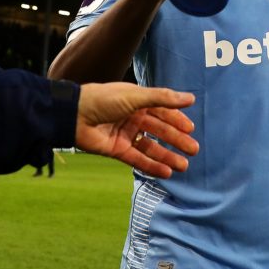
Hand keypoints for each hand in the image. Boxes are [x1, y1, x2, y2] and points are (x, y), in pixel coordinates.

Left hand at [76, 83, 198, 177]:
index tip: (191, 129)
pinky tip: (167, 172)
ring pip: (151, 147)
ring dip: (167, 156)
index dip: (177, 120)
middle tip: (194, 150)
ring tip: (184, 165)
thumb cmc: (104, 99)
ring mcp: (125, 134)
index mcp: (137, 101)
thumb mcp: (136, 96)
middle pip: (159, 131)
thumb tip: (190, 98)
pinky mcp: (117, 150)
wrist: (74, 115)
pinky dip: (152, 166)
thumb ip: (163, 99)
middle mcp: (132, 117)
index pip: (162, 111)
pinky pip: (137, 159)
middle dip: (176, 140)